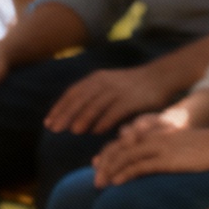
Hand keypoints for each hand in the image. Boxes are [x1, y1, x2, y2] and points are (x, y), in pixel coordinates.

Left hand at [43, 61, 178, 136]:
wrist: (160, 77)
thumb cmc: (131, 87)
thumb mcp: (109, 86)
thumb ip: (93, 98)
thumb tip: (73, 117)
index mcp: (96, 79)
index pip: (72, 93)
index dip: (59, 108)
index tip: (48, 122)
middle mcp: (104, 82)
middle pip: (80, 99)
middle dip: (66, 114)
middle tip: (54, 129)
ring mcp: (118, 90)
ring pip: (96, 104)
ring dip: (83, 118)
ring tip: (73, 131)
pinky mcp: (132, 99)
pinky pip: (115, 110)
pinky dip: (105, 120)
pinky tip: (96, 132)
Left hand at [90, 108, 208, 186]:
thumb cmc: (205, 147)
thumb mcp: (179, 146)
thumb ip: (163, 150)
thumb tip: (153, 163)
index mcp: (153, 134)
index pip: (122, 143)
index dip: (107, 154)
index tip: (96, 166)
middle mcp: (152, 138)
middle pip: (119, 149)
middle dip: (104, 164)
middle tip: (94, 180)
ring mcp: (159, 147)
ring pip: (125, 157)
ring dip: (109, 171)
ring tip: (99, 184)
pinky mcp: (168, 159)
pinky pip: (141, 165)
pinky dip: (125, 173)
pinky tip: (116, 182)